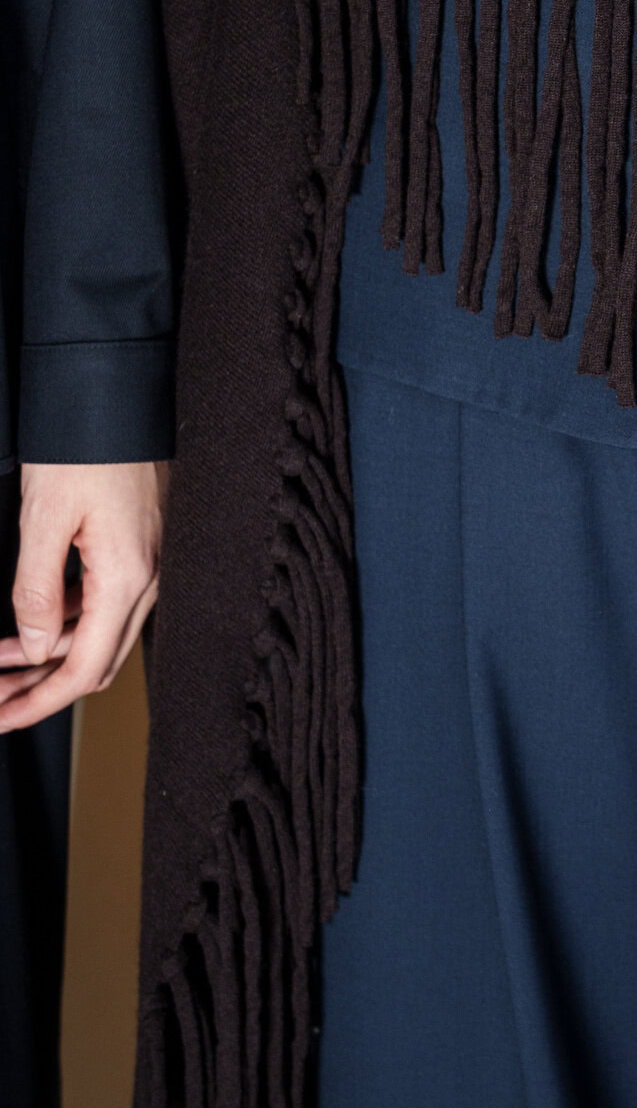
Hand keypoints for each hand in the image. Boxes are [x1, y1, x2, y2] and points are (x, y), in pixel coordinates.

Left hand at [0, 461, 165, 732]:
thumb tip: (34, 645)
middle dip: (40, 689)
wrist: (122, 391)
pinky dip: (67, 622)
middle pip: (97, 662)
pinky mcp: (143, 548)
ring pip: (101, 635)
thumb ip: (37, 589)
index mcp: (128, 576)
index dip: (40, 702)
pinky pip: (107, 604)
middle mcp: (149, 577)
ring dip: (49, 657)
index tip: (0, 716)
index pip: (85, 667)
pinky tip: (33, 622)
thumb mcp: (44, 517)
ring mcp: (150, 564)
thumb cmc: (87, 444)